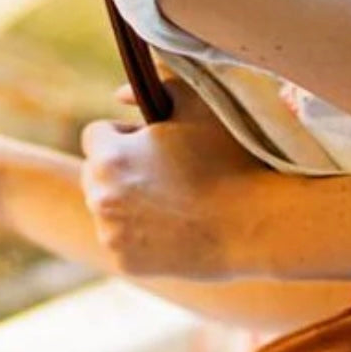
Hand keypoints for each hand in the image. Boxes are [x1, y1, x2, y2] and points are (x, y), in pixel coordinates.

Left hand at [81, 81, 262, 278]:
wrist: (255, 226)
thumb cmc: (230, 162)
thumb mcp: (198, 108)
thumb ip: (157, 86)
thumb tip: (117, 95)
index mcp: (109, 156)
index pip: (96, 136)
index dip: (126, 138)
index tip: (156, 147)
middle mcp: (101, 197)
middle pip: (95, 175)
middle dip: (120, 172)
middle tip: (165, 177)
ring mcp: (112, 235)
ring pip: (108, 211)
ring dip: (128, 205)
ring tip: (172, 205)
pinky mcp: (126, 264)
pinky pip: (122, 244)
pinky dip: (140, 239)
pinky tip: (174, 232)